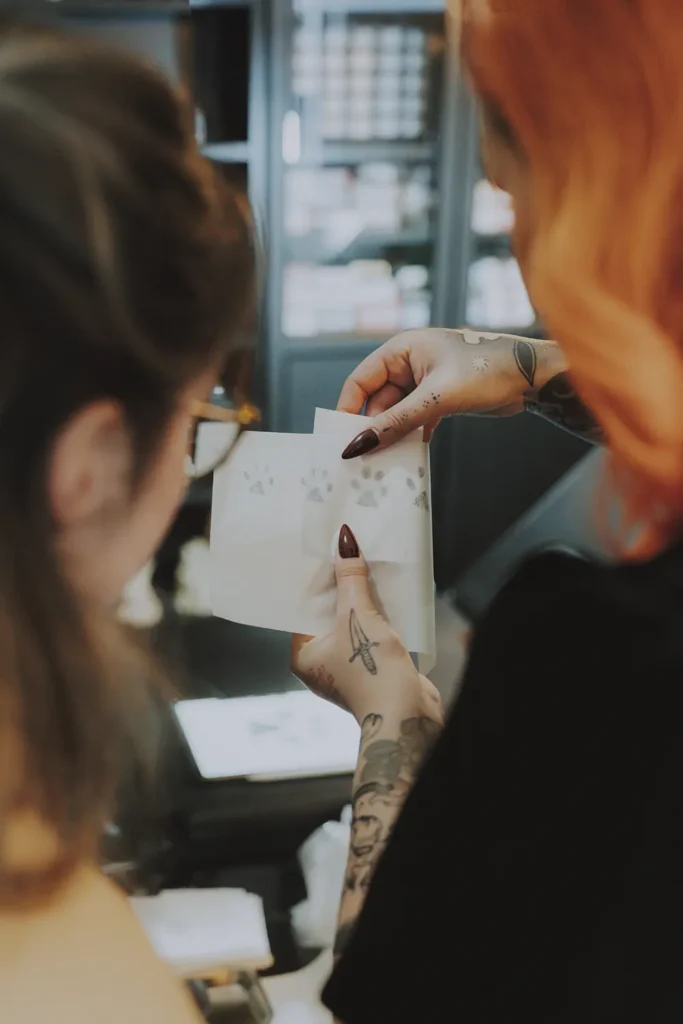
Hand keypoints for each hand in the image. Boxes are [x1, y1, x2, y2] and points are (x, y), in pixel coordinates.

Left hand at [291, 525, 441, 726]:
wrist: (407, 714)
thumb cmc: (372, 672)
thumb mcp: (358, 617)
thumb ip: (351, 580)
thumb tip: (344, 544)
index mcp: (303, 655)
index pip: (304, 608)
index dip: (317, 581)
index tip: (326, 552)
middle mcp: (321, 663)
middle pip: (328, 614)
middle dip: (341, 587)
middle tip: (347, 553)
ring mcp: (347, 667)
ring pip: (351, 623)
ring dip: (361, 600)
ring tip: (368, 567)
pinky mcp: (372, 667)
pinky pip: (370, 633)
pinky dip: (377, 616)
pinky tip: (386, 594)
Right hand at [337, 328, 566, 456]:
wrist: (532, 376)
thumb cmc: (487, 370)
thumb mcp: (436, 398)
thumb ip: (396, 422)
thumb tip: (360, 444)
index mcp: (402, 349)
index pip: (360, 380)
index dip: (347, 409)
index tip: (339, 439)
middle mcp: (410, 362)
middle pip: (377, 400)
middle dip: (372, 429)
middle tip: (364, 460)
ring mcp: (425, 381)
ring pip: (396, 413)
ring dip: (392, 436)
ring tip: (384, 463)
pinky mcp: (440, 398)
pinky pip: (415, 419)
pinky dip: (411, 436)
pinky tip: (410, 457)